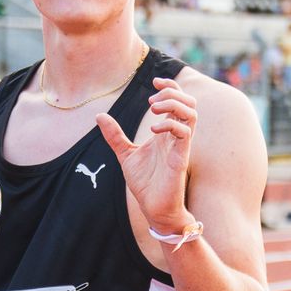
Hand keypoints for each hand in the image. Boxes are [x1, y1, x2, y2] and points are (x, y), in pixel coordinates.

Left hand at [96, 77, 196, 230]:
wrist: (154, 208)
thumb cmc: (146, 183)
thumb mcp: (125, 154)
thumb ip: (115, 136)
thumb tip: (99, 116)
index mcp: (167, 132)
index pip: (178, 100)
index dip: (169, 86)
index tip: (154, 82)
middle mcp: (176, 136)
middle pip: (189, 102)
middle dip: (172, 93)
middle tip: (151, 101)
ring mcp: (180, 145)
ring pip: (191, 113)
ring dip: (173, 104)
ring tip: (153, 109)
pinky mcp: (181, 157)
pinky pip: (184, 132)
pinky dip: (169, 124)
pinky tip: (152, 130)